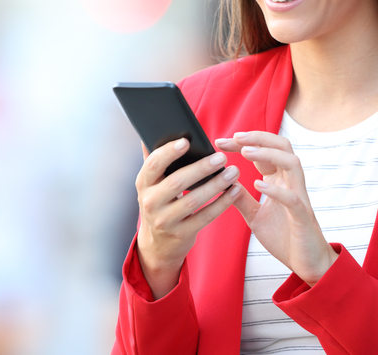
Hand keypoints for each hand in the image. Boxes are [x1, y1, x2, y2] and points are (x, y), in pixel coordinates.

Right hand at [135, 138, 241, 298]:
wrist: (158, 244)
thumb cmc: (159, 203)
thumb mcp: (151, 184)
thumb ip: (153, 160)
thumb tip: (150, 133)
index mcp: (143, 184)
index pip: (153, 164)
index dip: (168, 152)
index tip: (186, 141)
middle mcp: (151, 202)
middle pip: (177, 182)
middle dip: (201, 168)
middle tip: (221, 157)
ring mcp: (165, 220)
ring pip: (194, 200)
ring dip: (216, 185)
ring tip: (233, 172)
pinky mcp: (182, 234)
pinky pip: (205, 217)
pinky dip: (222, 204)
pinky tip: (235, 191)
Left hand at [216, 131, 337, 284]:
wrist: (306, 264)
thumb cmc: (284, 237)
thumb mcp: (254, 216)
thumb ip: (241, 198)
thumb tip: (222, 181)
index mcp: (280, 181)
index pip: (263, 151)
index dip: (243, 143)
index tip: (220, 141)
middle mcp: (291, 183)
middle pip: (282, 147)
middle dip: (259, 138)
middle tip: (235, 136)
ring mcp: (299, 198)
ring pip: (292, 164)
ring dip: (268, 154)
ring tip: (245, 152)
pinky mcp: (303, 217)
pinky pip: (293, 198)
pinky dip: (276, 189)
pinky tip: (258, 185)